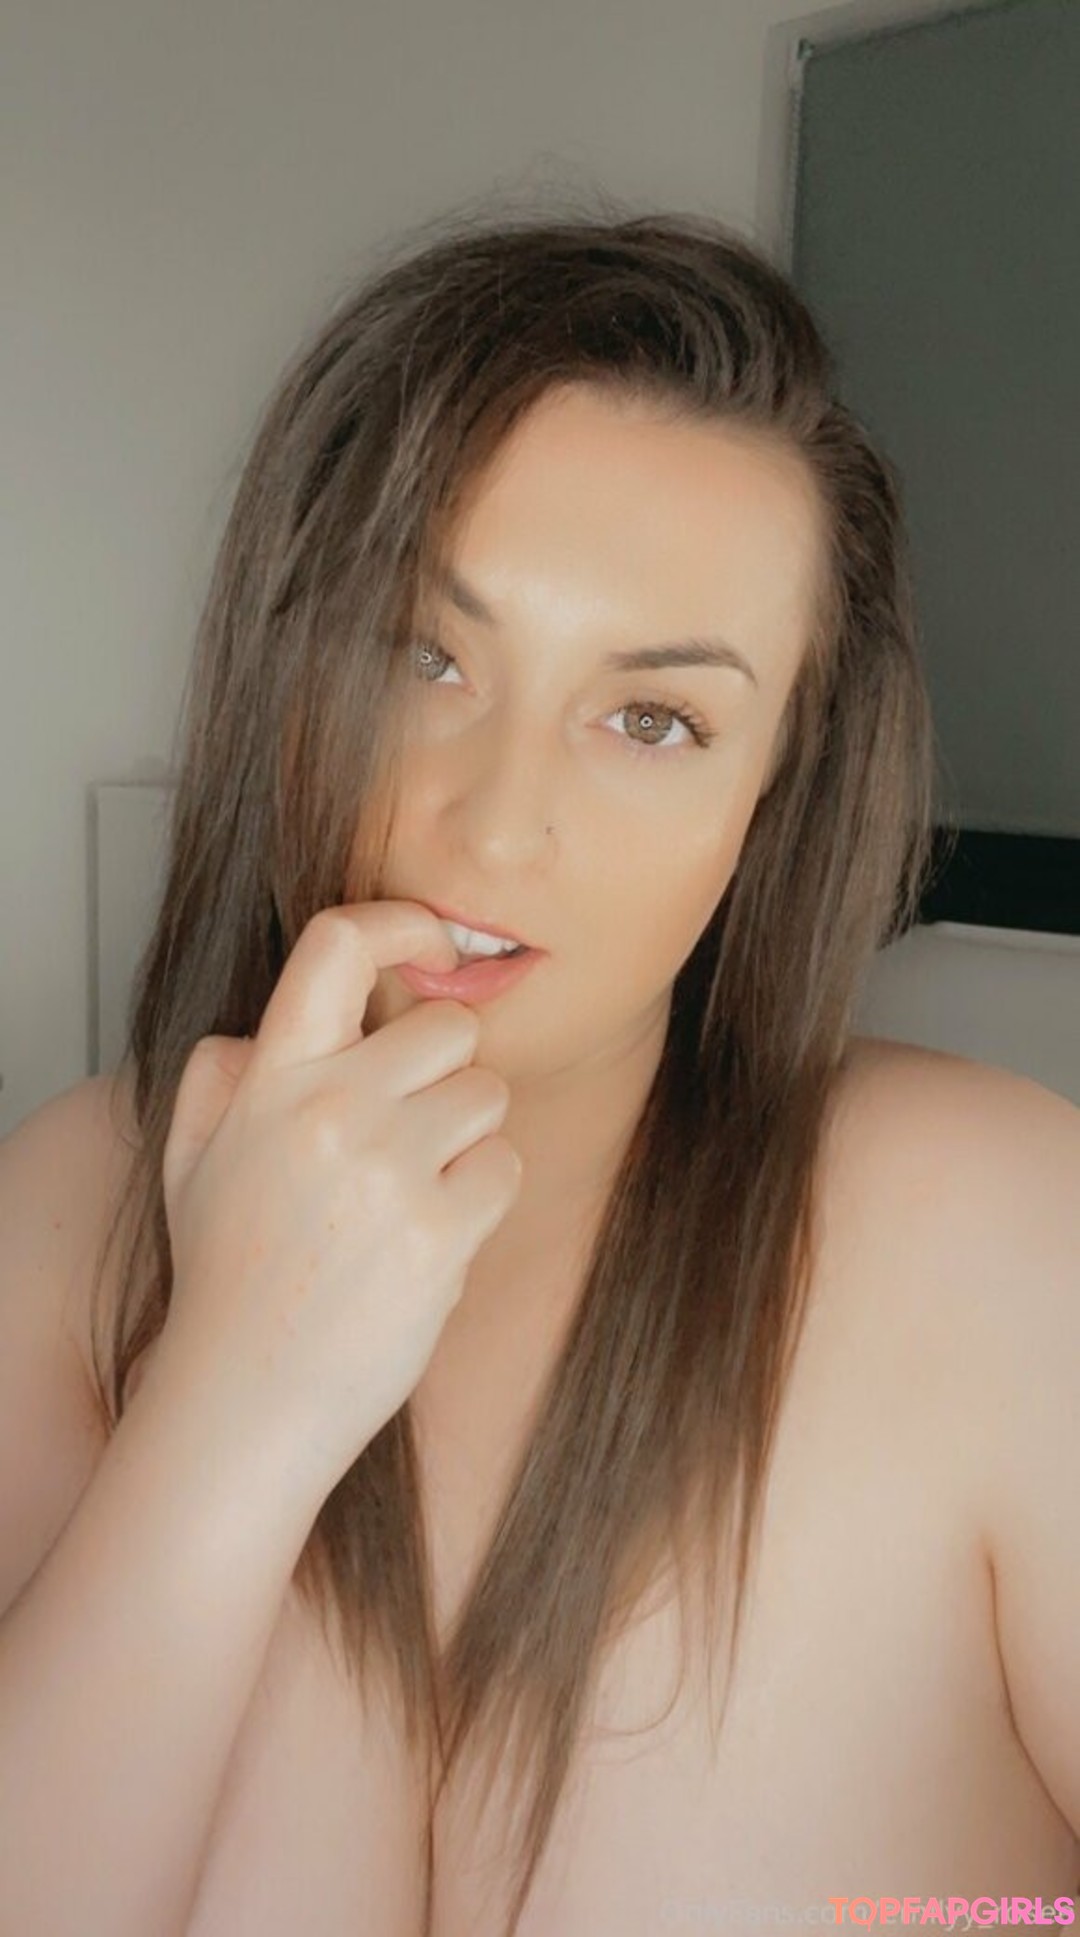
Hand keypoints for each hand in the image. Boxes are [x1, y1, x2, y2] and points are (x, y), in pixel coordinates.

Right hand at [156, 902, 521, 1485]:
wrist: (248, 1401)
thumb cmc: (229, 1277)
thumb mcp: (193, 1161)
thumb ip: (224, 1077)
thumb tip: (269, 1026)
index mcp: (269, 1080)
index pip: (337, 944)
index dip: (401, 921)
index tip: (432, 940)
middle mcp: (329, 1110)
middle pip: (449, 1028)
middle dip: (444, 1074)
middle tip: (407, 1136)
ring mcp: (387, 1170)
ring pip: (488, 1096)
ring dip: (466, 1140)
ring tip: (408, 1197)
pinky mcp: (440, 1230)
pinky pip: (504, 1168)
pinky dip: (481, 1201)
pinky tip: (428, 1239)